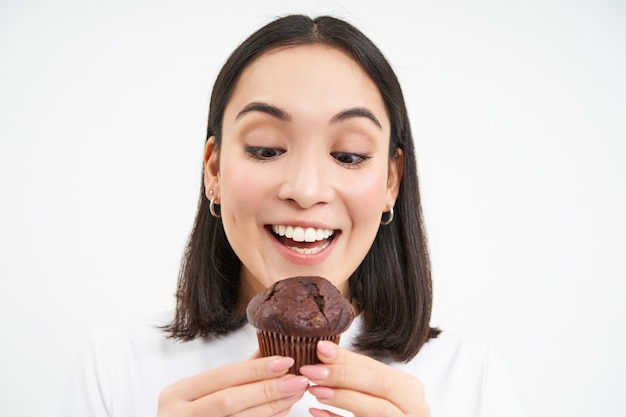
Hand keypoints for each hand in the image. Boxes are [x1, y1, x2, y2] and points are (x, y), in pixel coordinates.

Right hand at [157, 355, 308, 416]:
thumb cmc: (188, 414)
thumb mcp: (198, 392)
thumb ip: (232, 374)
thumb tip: (266, 351)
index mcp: (178, 394)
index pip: (221, 376)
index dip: (254, 369)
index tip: (284, 361)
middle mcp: (180, 415)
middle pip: (230, 399)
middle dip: (267, 389)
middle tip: (297, 380)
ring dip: (273, 407)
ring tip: (295, 394)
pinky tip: (282, 410)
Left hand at [300, 342, 429, 416]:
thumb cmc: (381, 415)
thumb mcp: (371, 393)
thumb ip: (353, 375)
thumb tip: (324, 350)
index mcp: (409, 390)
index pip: (377, 368)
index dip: (348, 359)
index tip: (320, 350)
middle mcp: (414, 408)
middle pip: (382, 385)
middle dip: (345, 376)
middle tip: (313, 371)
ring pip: (378, 410)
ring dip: (344, 398)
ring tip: (316, 390)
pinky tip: (317, 412)